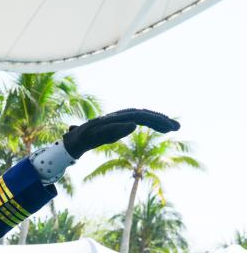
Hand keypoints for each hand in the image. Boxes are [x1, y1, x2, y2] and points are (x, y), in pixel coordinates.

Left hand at [63, 109, 179, 158]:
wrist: (74, 137)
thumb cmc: (84, 137)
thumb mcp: (96, 136)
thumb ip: (113, 131)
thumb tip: (135, 124)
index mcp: (116, 118)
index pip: (141, 117)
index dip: (156, 121)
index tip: (168, 127)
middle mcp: (121, 116)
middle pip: (145, 115)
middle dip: (162, 120)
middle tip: (178, 128)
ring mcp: (122, 119)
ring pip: (145, 117)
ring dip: (160, 121)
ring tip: (175, 128)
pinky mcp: (122, 123)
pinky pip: (141, 121)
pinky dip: (153, 123)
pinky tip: (163, 129)